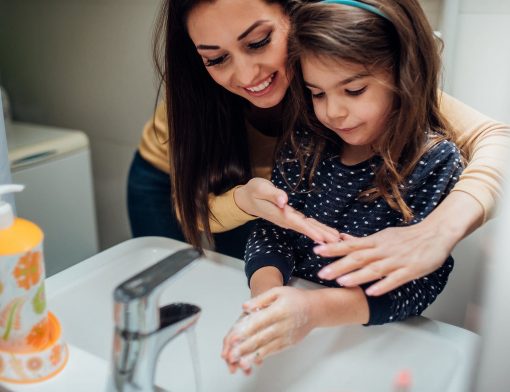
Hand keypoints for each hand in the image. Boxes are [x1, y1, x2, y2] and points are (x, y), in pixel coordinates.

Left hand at [221, 287, 315, 373]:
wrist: (315, 310)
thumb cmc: (296, 299)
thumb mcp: (278, 292)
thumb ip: (260, 299)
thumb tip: (245, 307)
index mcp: (280, 310)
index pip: (259, 322)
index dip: (245, 330)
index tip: (233, 337)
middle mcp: (283, 325)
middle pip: (261, 337)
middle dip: (244, 347)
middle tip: (231, 354)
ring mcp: (286, 336)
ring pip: (266, 347)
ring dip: (251, 355)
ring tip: (238, 361)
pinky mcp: (288, 344)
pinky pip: (273, 351)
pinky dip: (261, 356)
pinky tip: (251, 360)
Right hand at [235, 178, 339, 243]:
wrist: (247, 198)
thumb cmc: (253, 191)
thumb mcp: (260, 188)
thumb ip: (273, 194)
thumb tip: (284, 200)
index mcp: (279, 213)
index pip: (297, 223)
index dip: (309, 231)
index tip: (321, 239)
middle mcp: (285, 219)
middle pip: (305, 228)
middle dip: (321, 235)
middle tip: (337, 243)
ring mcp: (288, 219)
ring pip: (307, 227)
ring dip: (322, 233)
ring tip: (336, 239)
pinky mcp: (291, 217)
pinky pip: (306, 224)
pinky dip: (317, 228)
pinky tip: (326, 233)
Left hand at [314, 221, 454, 295]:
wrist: (436, 233)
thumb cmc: (408, 236)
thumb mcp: (383, 236)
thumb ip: (363, 241)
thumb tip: (342, 238)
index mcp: (376, 241)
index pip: (351, 245)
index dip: (333, 248)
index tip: (317, 251)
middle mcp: (383, 250)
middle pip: (358, 257)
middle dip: (339, 266)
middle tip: (321, 274)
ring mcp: (396, 261)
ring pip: (374, 268)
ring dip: (357, 276)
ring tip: (341, 282)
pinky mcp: (410, 270)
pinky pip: (395, 279)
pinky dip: (383, 285)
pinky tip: (371, 292)